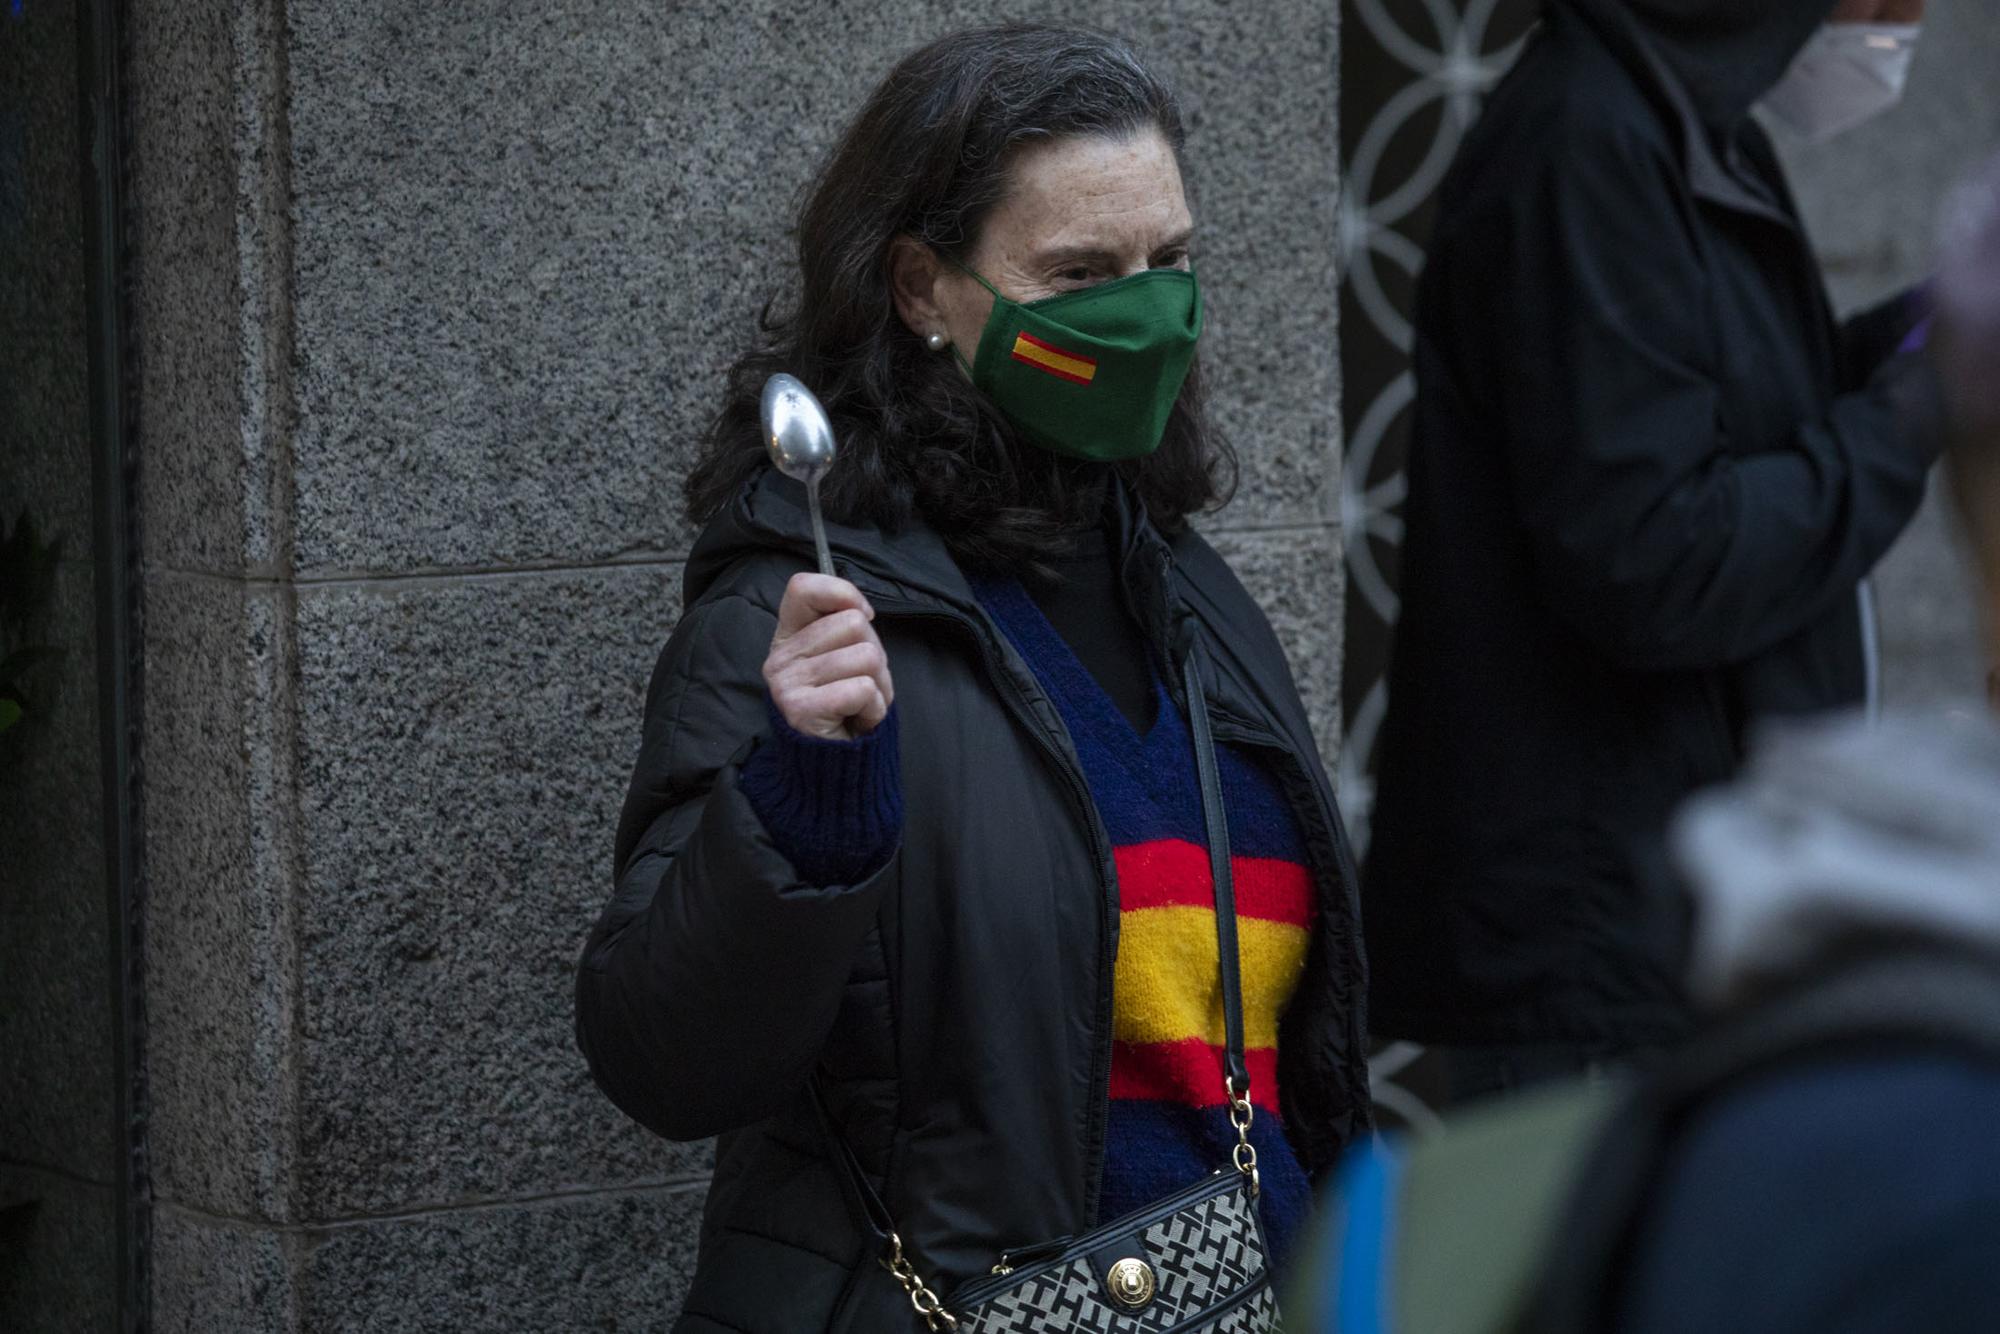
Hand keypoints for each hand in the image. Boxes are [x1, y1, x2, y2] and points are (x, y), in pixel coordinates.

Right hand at [762, 574, 894, 739]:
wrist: (834, 766)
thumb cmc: (845, 705)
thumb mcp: (841, 657)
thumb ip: (844, 626)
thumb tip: (860, 609)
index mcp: (788, 636)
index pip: (803, 587)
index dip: (843, 593)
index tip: (863, 617)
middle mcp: (780, 657)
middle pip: (853, 623)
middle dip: (876, 655)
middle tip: (863, 683)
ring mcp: (787, 683)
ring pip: (867, 656)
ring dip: (881, 685)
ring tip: (862, 704)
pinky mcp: (800, 710)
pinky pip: (863, 689)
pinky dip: (875, 707)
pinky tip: (859, 719)